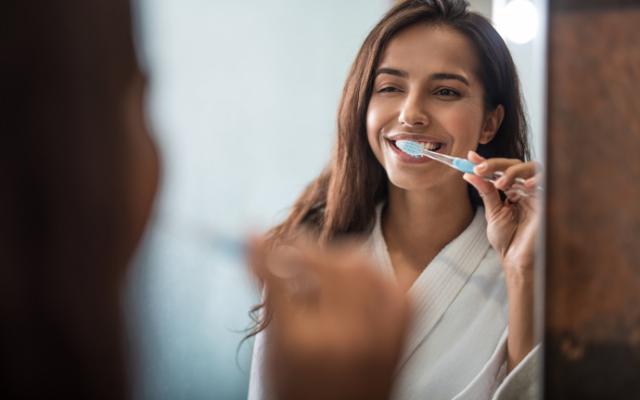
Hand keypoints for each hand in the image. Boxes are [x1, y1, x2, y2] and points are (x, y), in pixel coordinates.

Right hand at [249, 237, 408, 399]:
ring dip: (336, 257)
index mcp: (302, 345)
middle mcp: (344, 337)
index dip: (262, 251)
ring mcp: (379, 334)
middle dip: (303, 249)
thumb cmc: (301, 391)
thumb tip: (258, 250)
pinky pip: (390, 283)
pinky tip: (353, 280)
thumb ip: (271, 300)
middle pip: (326, 265)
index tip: (251, 234)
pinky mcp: (401, 331)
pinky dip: (371, 273)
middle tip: (290, 250)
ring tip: (320, 265)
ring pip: (361, 265)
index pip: (279, 278)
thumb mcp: (273, 352)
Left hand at [462, 151, 541, 278]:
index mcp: (513, 191)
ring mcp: (538, 194)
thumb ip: (485, 192)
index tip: (470, 157)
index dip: (488, 162)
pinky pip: (547, 183)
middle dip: (496, 164)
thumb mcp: (493, 212)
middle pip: (516, 164)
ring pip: (532, 168)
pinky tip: (524, 186)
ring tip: (500, 183)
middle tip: (480, 169)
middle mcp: (527, 189)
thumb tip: (469, 174)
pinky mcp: (548, 201)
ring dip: (513, 172)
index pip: (502, 170)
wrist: (517, 260)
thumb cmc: (508, 240)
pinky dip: (536, 180)